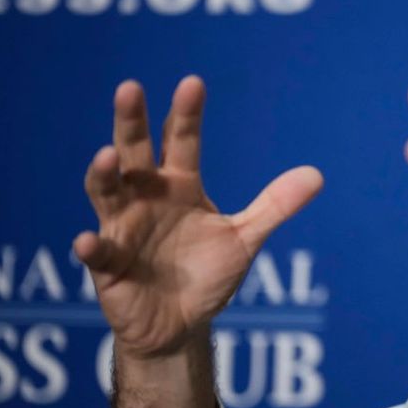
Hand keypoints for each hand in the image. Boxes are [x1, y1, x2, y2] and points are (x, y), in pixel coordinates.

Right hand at [74, 76, 322, 358]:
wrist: (181, 324)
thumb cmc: (207, 273)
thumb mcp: (245, 237)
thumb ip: (275, 205)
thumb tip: (317, 174)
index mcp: (180, 185)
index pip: (182, 141)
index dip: (187, 115)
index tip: (193, 83)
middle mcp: (146, 198)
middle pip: (136, 152)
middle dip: (132, 122)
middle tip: (130, 88)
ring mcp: (123, 228)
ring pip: (106, 193)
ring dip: (105, 174)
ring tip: (109, 154)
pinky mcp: (109, 265)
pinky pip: (98, 253)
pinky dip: (92, 247)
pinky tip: (89, 241)